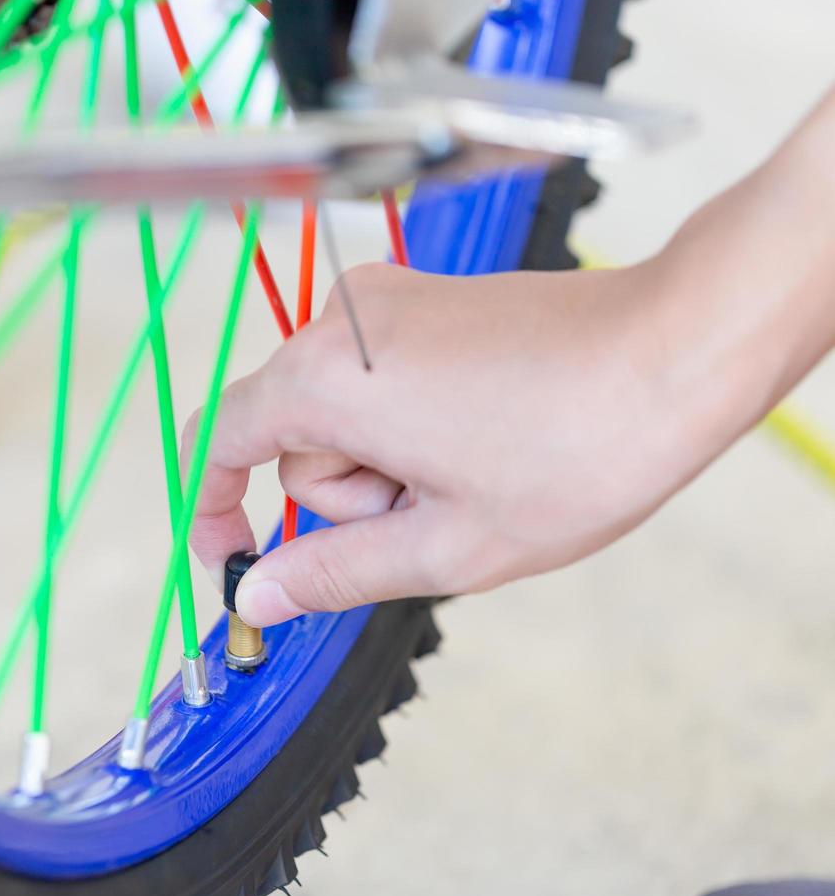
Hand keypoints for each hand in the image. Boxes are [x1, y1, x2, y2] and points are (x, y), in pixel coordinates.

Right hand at [185, 260, 699, 625]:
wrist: (682, 346)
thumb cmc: (579, 444)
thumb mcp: (446, 545)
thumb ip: (332, 574)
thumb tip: (259, 595)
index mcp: (327, 378)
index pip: (218, 440)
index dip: (213, 509)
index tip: (234, 559)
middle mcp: (342, 323)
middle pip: (290, 439)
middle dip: (346, 497)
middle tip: (435, 514)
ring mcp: (386, 302)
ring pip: (340, 413)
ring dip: (386, 464)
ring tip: (474, 475)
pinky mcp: (424, 299)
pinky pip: (379, 380)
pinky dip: (410, 426)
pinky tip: (483, 440)